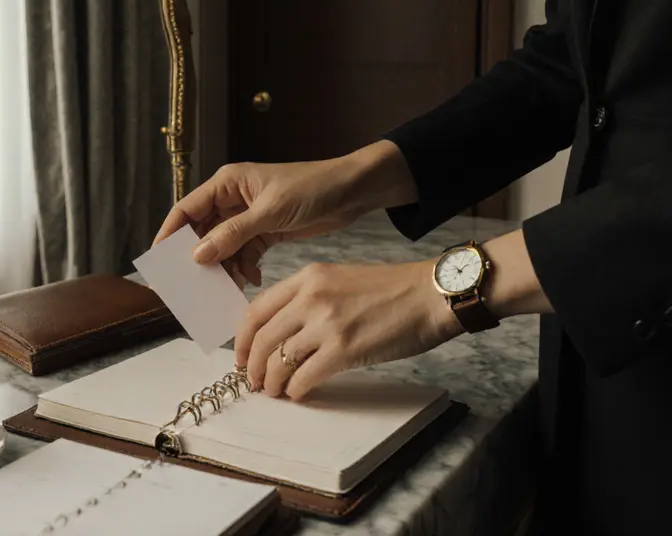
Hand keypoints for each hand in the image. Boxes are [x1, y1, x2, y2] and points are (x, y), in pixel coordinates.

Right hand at [153, 141, 417, 287]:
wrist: (352, 191)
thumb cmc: (312, 188)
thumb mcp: (271, 212)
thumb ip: (233, 234)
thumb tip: (197, 254)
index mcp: (228, 184)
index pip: (187, 209)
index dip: (170, 233)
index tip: (159, 260)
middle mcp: (233, 200)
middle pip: (202, 231)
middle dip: (198, 257)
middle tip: (192, 286)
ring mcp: (249, 217)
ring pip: (223, 247)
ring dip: (223, 267)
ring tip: (224, 290)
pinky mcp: (265, 232)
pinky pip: (244, 254)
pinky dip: (244, 269)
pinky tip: (252, 281)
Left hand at [234, 260, 461, 400]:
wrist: (429, 295)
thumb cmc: (391, 290)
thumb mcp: (339, 279)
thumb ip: (308, 299)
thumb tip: (283, 332)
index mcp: (307, 277)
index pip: (255, 310)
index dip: (242, 339)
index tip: (242, 356)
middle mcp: (310, 297)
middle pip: (261, 338)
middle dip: (252, 366)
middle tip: (254, 381)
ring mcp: (326, 323)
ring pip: (278, 360)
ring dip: (271, 382)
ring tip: (275, 391)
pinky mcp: (344, 349)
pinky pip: (304, 377)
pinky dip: (296, 390)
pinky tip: (299, 393)